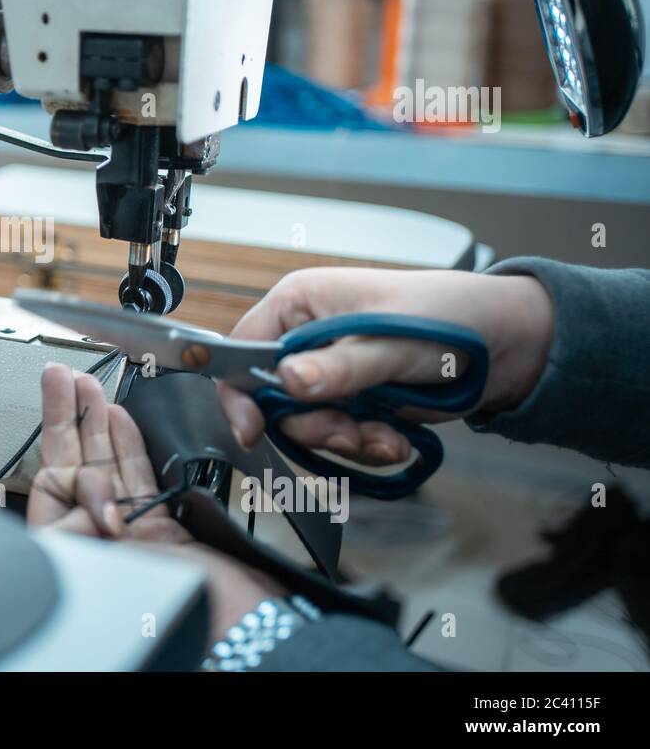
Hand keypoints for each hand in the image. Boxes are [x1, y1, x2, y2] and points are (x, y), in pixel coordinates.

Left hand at [29, 362, 281, 637]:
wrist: (242, 626)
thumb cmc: (178, 617)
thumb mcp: (111, 567)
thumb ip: (88, 527)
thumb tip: (88, 491)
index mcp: (75, 555)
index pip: (52, 488)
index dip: (61, 453)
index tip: (65, 418)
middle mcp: (98, 543)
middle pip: (74, 469)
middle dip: (69, 419)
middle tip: (60, 378)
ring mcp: (130, 533)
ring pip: (108, 466)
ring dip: (97, 423)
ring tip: (86, 386)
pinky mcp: (161, 527)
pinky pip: (138, 478)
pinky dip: (130, 445)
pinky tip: (120, 416)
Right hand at [218, 268, 553, 464]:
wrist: (507, 345)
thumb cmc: (450, 317)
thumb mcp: (391, 342)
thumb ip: (340, 366)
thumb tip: (288, 381)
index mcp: (300, 303)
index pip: (243, 350)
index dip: (241, 392)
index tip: (252, 429)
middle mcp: (306, 337)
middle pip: (273, 398)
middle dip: (313, 425)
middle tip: (350, 432)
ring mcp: (329, 370)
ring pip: (306, 424)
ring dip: (345, 440)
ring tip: (385, 436)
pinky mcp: (352, 399)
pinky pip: (338, 437)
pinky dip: (365, 445)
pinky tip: (395, 438)